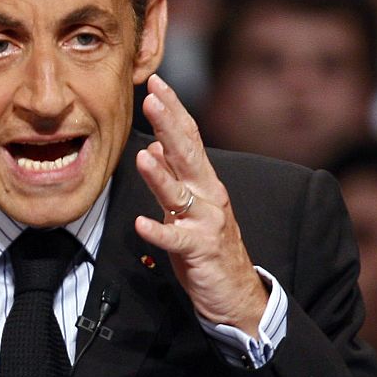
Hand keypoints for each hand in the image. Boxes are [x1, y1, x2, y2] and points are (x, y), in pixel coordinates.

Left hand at [133, 74, 267, 334]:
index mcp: (203, 182)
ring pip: (180, 194)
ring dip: (160, 175)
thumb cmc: (205, 247)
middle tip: (152, 98)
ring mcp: (206, 222)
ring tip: (142, 155)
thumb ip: (172, 178)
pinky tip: (142, 224)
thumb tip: (153, 147)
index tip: (155, 83)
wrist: (234, 292)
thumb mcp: (186, 206)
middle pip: (187, 154)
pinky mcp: (199, 250)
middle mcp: (208, 195)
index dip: (172, 110)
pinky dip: (158, 231)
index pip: (187, 138)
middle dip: (169, 125)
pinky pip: (176, 239)